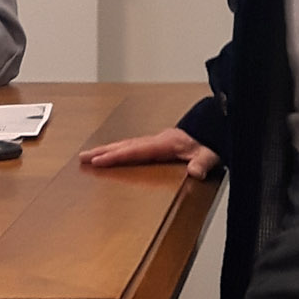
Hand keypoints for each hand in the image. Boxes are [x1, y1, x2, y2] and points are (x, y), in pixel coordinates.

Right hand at [81, 126, 222, 180]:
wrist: (216, 126)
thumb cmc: (211, 141)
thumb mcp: (210, 154)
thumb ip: (202, 163)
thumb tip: (195, 172)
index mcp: (165, 143)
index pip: (135, 151)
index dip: (116, 156)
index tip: (98, 160)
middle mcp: (157, 140)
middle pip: (125, 145)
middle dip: (103, 151)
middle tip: (82, 157)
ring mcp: (157, 140)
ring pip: (127, 144)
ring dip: (108, 149)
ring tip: (89, 155)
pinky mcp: (159, 143)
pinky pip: (134, 146)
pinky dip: (120, 149)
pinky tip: (114, 153)